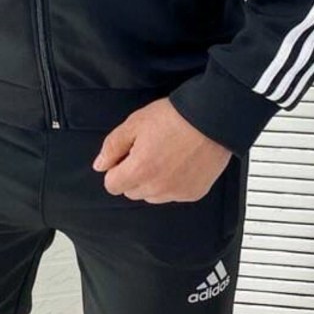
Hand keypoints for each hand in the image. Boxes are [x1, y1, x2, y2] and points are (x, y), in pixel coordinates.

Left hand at [92, 97, 231, 202]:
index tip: (126, 156)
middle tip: (148, 152)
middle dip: (134, 175)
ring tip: (166, 157)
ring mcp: (177, 193)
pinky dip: (173, 184)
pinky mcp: (193, 193)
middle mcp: (157, 187)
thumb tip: (99, 166)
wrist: (213, 118)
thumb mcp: (136, 123)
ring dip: (152, 182)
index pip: (112, 186)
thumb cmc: (174, 117)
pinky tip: (181, 163)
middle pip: (132, 192)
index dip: (116, 169)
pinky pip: (173, 195)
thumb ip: (113, 146)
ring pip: (152, 196)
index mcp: (139, 170)